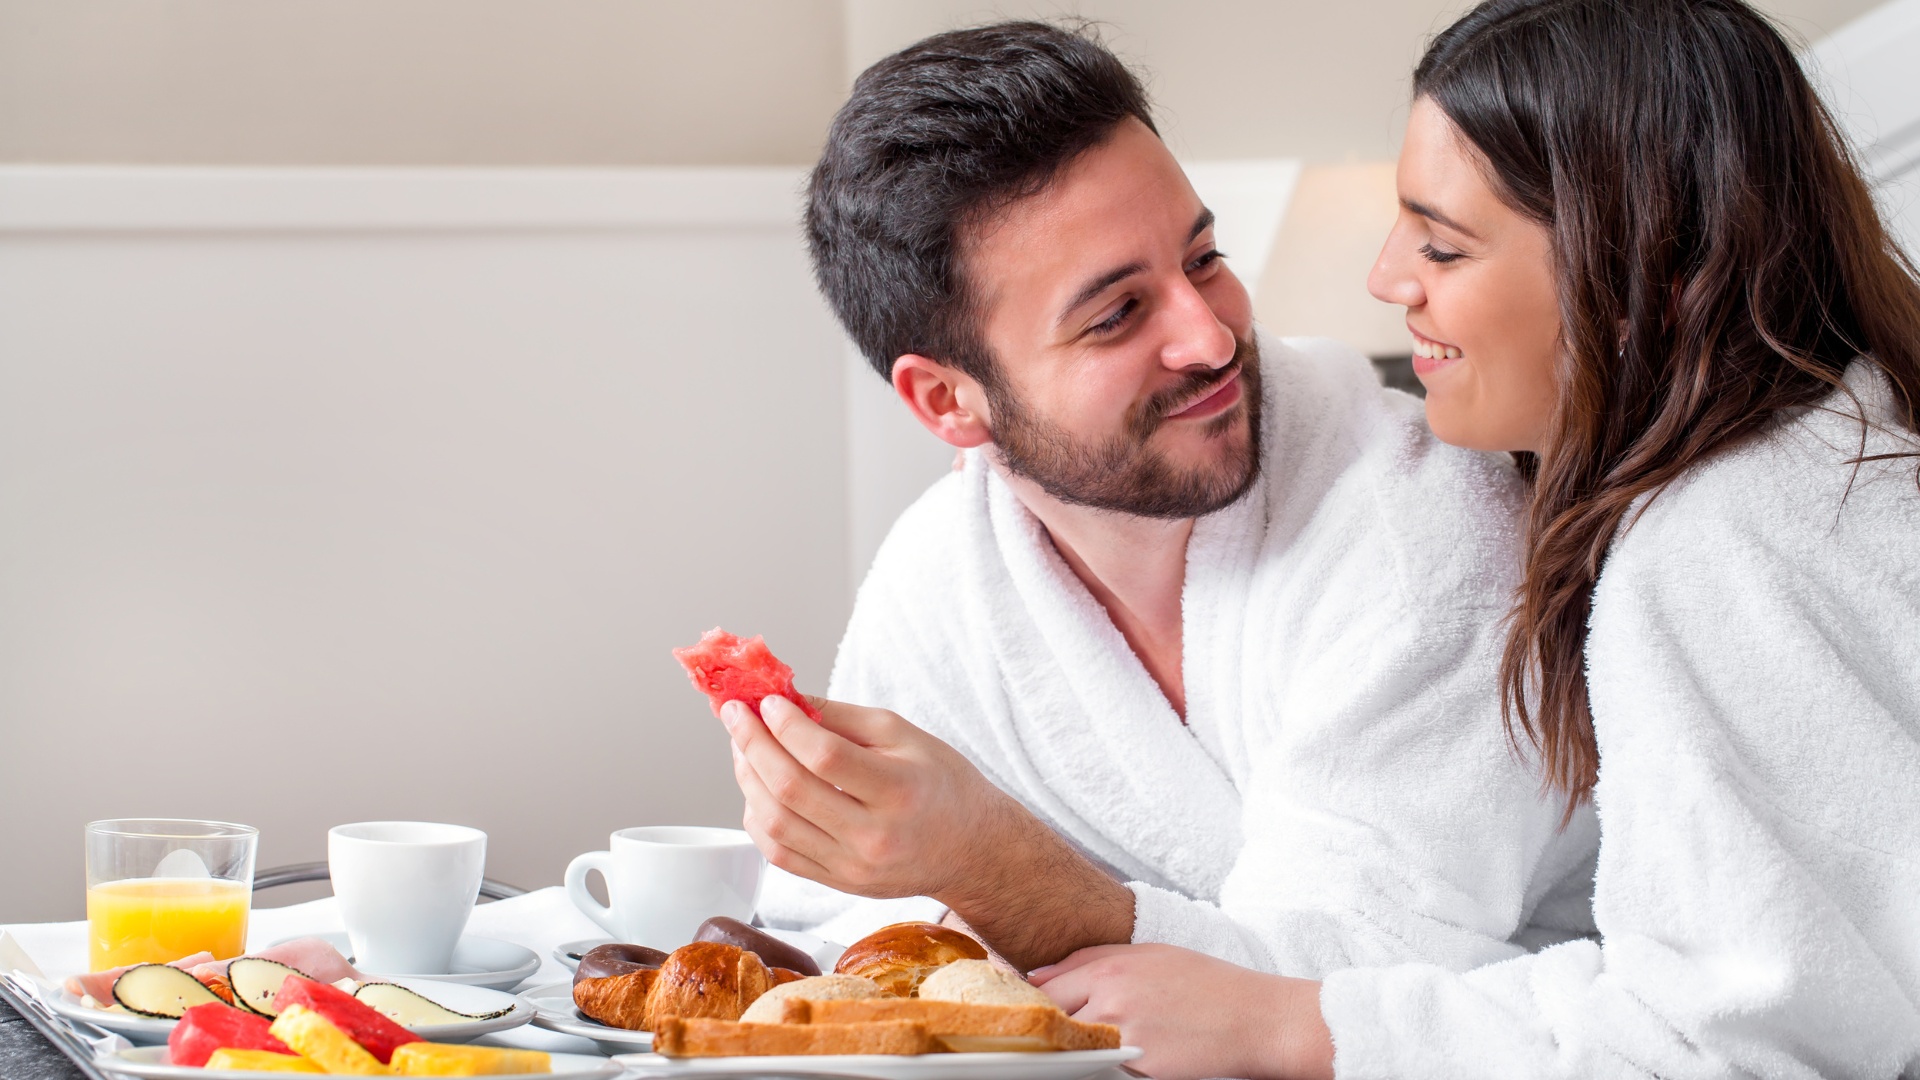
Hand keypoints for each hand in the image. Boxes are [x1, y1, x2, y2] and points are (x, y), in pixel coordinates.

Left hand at [722, 695, 1134, 968]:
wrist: (970, 848)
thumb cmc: (941, 783)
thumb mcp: (904, 734)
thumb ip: (842, 717)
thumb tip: (785, 700)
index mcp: (899, 790)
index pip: (825, 757)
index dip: (787, 726)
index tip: (767, 701)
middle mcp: (874, 836)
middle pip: (791, 791)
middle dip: (752, 745)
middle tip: (736, 715)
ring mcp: (853, 867)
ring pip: (776, 824)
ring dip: (747, 779)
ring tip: (743, 747)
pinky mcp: (839, 884)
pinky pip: (780, 854)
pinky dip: (757, 817)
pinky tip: (757, 788)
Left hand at [1031, 944, 1332, 1079]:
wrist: (1256, 1018)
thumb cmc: (1207, 984)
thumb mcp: (1151, 954)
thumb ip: (1093, 960)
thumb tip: (1041, 975)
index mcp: (1110, 967)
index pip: (1045, 986)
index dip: (1033, 1001)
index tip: (1025, 1009)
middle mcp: (1110, 998)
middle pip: (1051, 1017)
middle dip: (1047, 1027)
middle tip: (1049, 1034)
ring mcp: (1124, 1033)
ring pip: (1073, 1046)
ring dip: (1073, 1048)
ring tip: (1091, 1045)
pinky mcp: (1140, 1066)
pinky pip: (1105, 1068)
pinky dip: (1104, 1065)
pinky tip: (1117, 1059)